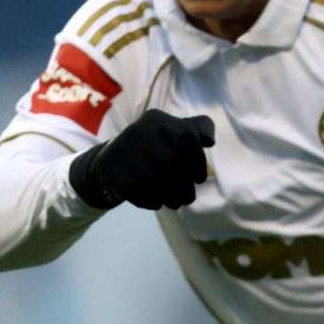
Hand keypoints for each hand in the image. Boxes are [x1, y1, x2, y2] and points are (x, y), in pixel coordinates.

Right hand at [68, 110, 216, 209]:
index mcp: (157, 119)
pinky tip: (157, 203)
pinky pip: (136, 191)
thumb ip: (199, 129)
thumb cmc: (156, 145)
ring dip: (170, 196)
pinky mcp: (114, 172)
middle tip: (188, 198)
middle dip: (185, 186)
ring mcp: (124, 151)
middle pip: (172, 162)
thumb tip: (210, 141)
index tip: (199, 179)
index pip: (187, 139)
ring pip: (154, 179)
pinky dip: (151, 200)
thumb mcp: (177, 130)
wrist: (113, 159)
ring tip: (176, 203)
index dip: (198, 162)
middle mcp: (139, 131)